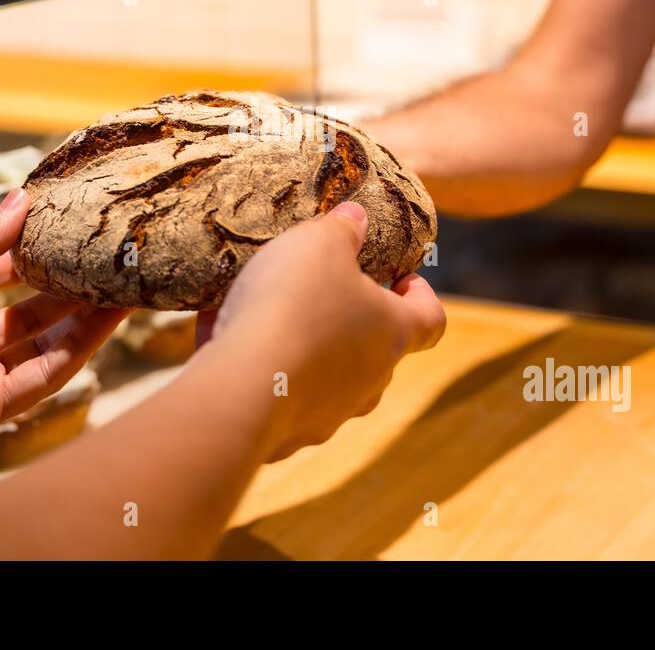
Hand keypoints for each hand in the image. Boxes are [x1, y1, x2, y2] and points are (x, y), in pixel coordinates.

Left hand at [0, 189, 127, 479]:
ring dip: (86, 317)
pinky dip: (77, 351)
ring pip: (45, 344)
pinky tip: (108, 320)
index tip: (81, 228)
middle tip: (115, 259)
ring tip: (127, 285)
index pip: (4, 271)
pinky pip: (41, 378)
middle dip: (73, 286)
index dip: (41, 253)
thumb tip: (24, 201)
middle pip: (31, 310)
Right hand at [197, 202, 444, 460]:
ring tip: (259, 316)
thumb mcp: (319, 243)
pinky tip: (222, 342)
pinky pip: (278, 396)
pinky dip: (260, 371)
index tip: (399, 277)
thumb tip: (357, 219)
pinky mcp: (288, 435)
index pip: (432, 319)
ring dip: (303, 348)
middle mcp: (371, 381)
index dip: (421, 295)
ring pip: (326, 378)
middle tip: (321, 291)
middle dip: (352, 320)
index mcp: (393, 332)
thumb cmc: (293, 305)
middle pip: (377, 350)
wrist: (242, 387)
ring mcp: (331, 414)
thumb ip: (342, 228)